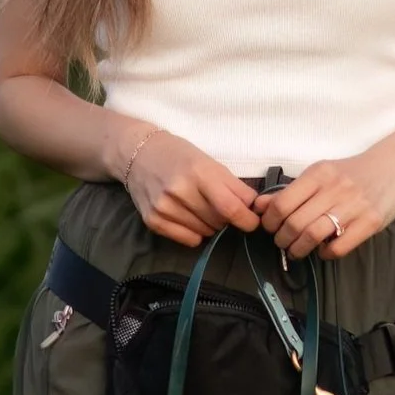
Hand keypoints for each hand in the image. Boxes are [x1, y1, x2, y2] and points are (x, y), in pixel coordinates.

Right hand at [112, 121, 263, 248]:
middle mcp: (180, 191)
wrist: (139, 154)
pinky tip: (188, 217)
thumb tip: (256, 210)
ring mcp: (164, 207)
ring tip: (199, 207)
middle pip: (219, 222)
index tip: (252, 221)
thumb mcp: (210, 163)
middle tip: (218, 205)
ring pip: (205, 233)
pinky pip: (189, 240)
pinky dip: (195, 233)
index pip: (231, 208)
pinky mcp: (153, 220)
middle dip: (227, 218)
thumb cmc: (180, 156)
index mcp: (199, 173)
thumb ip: (234, 187)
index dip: (247, 220)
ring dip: (210, 225)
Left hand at [254, 143, 394, 263]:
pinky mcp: (371, 222)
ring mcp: (354, 206)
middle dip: (282, 239)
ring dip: (299, 250)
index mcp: (319, 174)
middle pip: (295, 223)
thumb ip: (291, 191)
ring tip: (297, 251)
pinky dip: (325, 254)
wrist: (393, 165)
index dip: (270, 221)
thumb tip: (259, 206)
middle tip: (282, 243)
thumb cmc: (351, 173)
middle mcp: (335, 189)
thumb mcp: (320, 174)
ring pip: (313, 236)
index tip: (270, 227)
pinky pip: (339, 247)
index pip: (282, 203)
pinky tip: (323, 250)